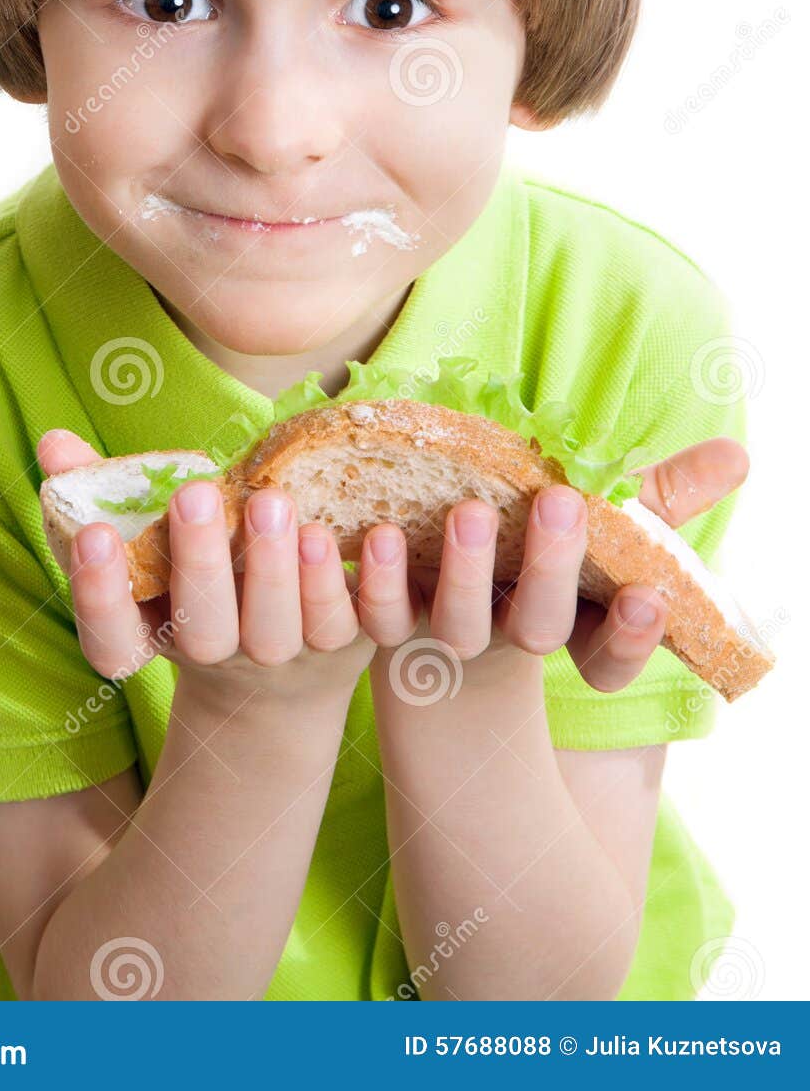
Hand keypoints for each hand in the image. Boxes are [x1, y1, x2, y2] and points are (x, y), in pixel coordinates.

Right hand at [37, 430, 374, 705]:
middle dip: (197, 563)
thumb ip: (105, 491)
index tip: (96, 535)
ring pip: (278, 631)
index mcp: (158, 634)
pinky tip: (370, 535)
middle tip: (194, 492)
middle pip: (202, 631)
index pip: (111, 638)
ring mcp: (283, 657)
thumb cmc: (207, 572)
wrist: (290, 664)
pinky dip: (364, 583)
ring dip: (277, 571)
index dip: (98, 595)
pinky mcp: (346, 645)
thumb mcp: (154, 539)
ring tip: (274, 505)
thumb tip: (54, 444)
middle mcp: (218, 655)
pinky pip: (354, 624)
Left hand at [354, 437, 748, 693]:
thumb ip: (666, 492)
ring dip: (465, 570)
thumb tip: (737, 455)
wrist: (434, 569)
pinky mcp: (387, 618)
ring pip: (459, 624)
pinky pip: (378, 615)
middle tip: (559, 504)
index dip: (630, 635)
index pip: (611, 656)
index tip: (646, 592)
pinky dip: (375, 579)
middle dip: (554, 568)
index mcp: (572, 621)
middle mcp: (512, 634)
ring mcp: (449, 630)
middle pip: (541, 628)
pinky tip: (374, 534)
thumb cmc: (538, 535)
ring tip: (467, 511)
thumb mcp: (603, 516)